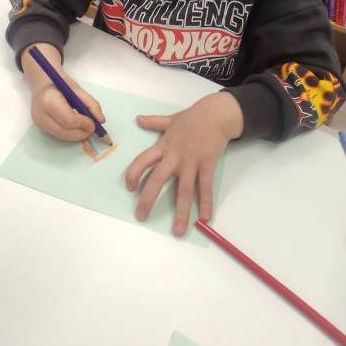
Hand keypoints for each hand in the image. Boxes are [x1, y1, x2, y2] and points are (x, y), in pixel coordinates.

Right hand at [31, 70, 104, 141]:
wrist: (42, 83)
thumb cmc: (60, 84)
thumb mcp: (78, 89)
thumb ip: (91, 104)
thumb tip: (101, 120)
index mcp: (49, 100)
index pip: (69, 120)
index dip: (84, 124)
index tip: (94, 124)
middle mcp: (41, 114)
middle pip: (65, 132)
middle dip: (81, 133)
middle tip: (92, 129)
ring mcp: (39, 123)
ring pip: (62, 136)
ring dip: (77, 135)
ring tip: (86, 129)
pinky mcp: (40, 128)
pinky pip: (59, 135)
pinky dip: (70, 134)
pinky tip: (77, 128)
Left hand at [125, 92, 242, 236]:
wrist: (216, 114)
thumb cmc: (193, 117)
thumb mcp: (171, 119)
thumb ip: (154, 122)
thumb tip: (138, 119)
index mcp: (164, 145)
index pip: (143, 161)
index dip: (134, 174)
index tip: (130, 188)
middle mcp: (175, 156)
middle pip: (158, 179)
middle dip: (148, 199)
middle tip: (140, 216)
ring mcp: (192, 162)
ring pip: (184, 190)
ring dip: (181, 211)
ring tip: (177, 231)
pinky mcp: (207, 165)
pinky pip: (206, 187)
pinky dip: (206, 203)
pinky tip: (204, 218)